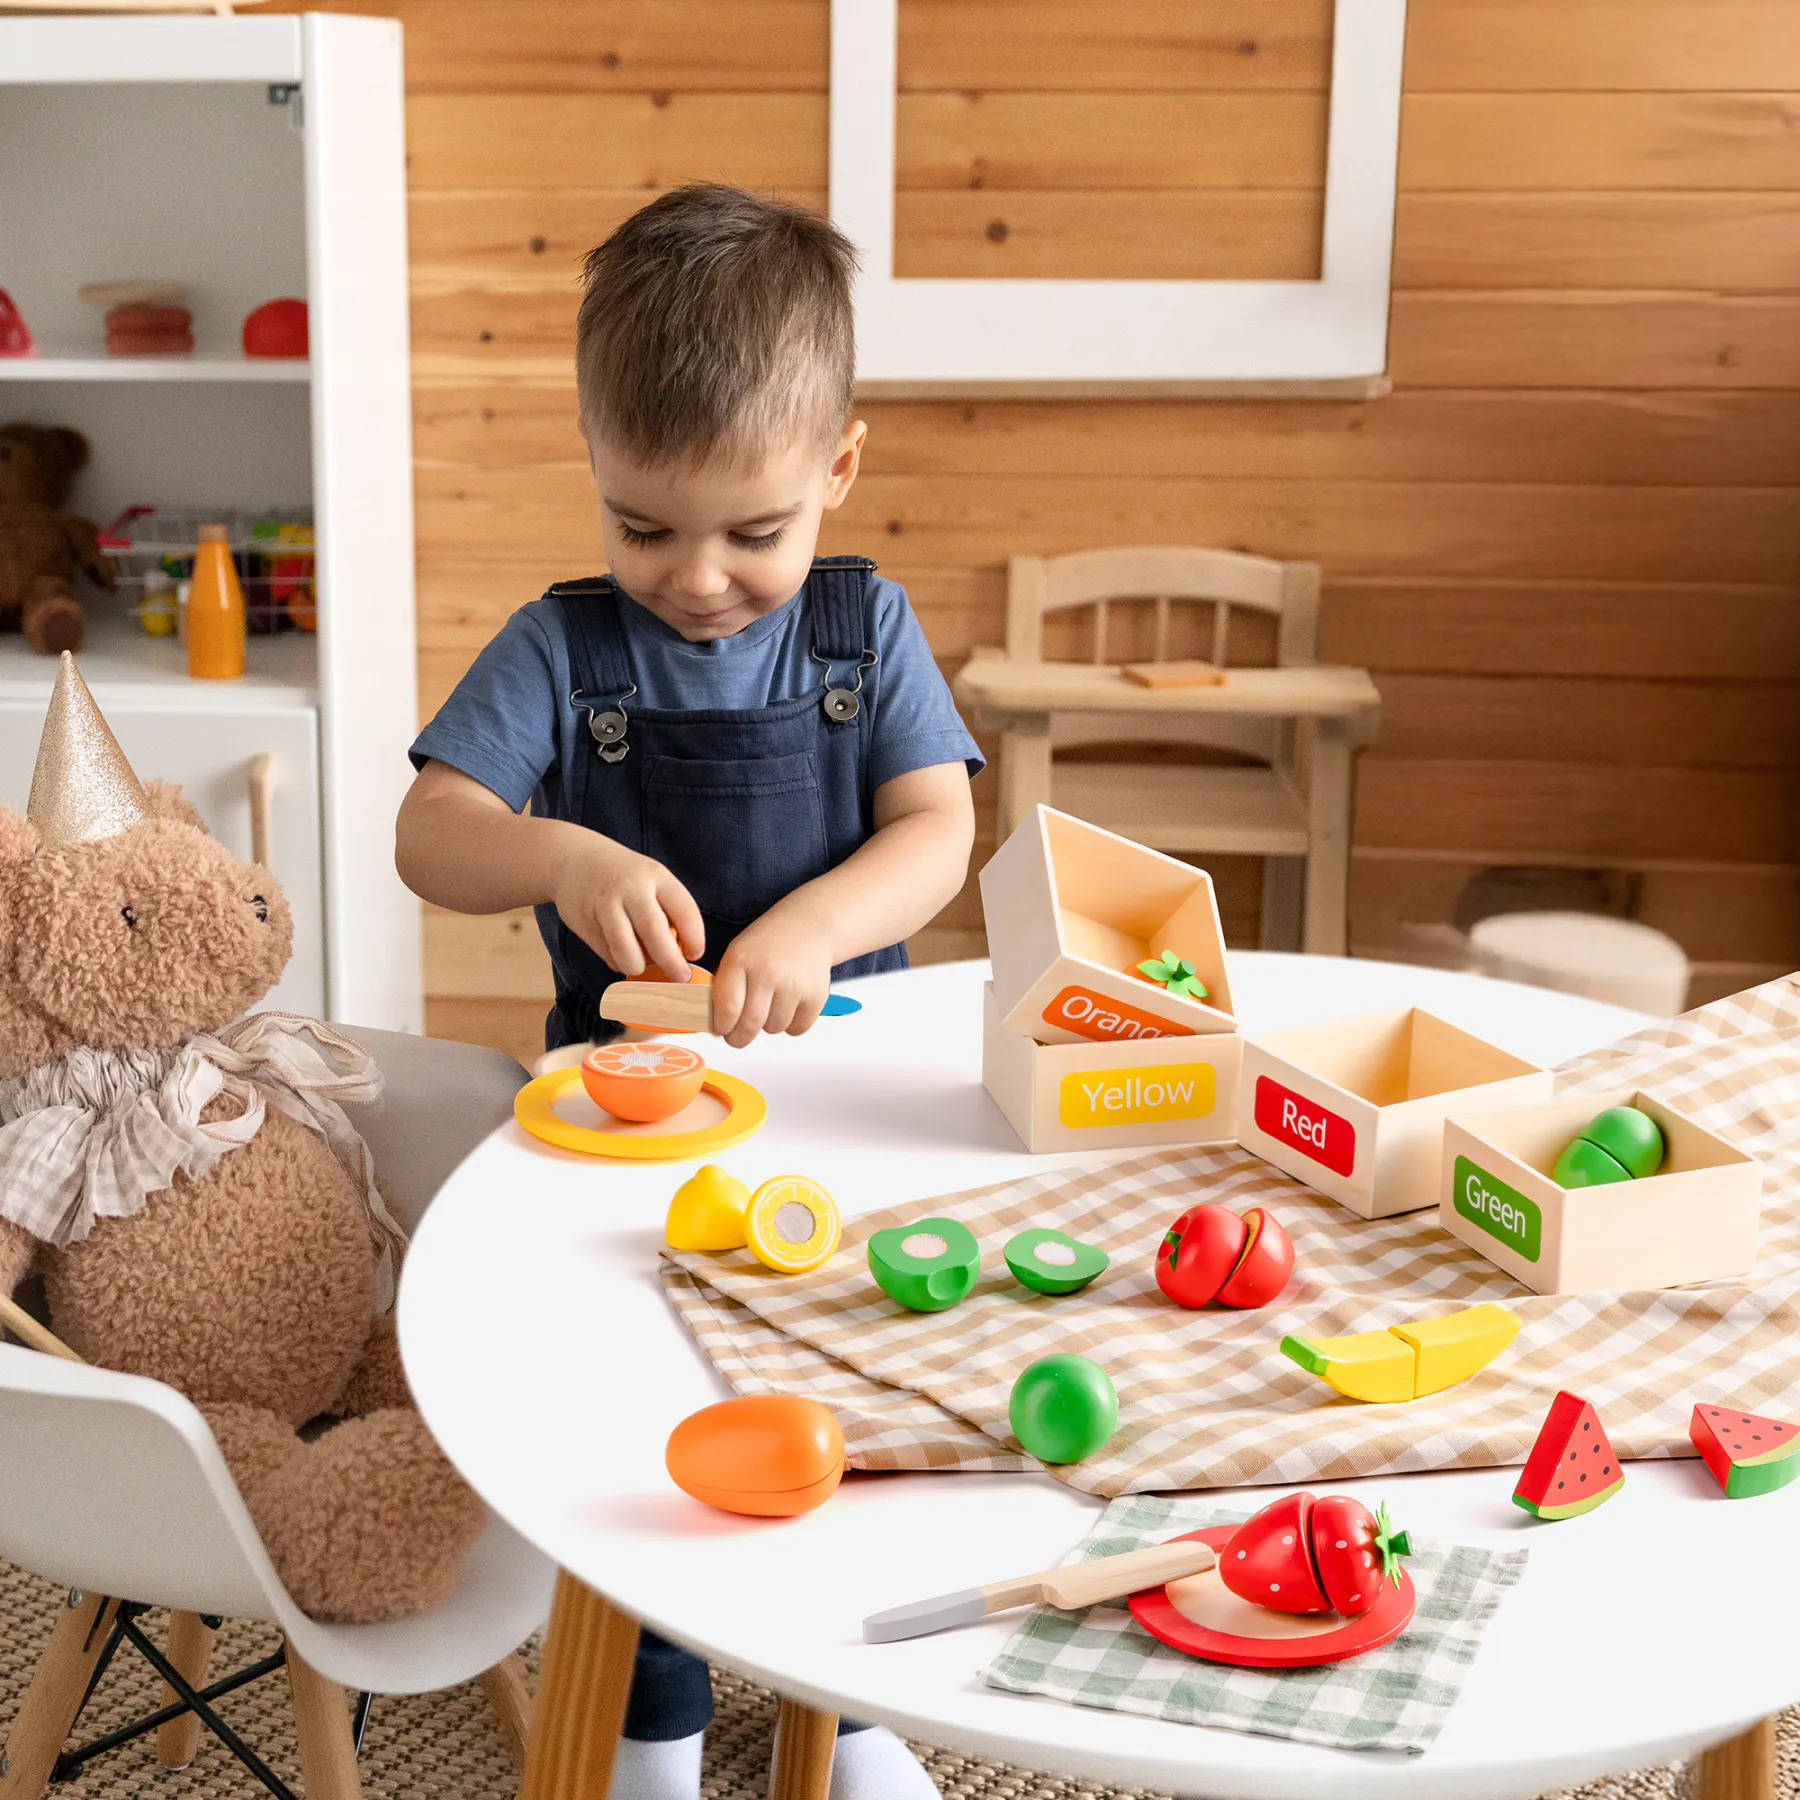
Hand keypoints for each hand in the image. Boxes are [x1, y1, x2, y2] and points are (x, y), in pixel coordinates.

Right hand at [551, 835, 703, 979]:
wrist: (574, 859)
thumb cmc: (624, 876)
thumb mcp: (652, 879)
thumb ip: (668, 910)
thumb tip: (682, 954)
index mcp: (657, 876)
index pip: (685, 911)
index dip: (695, 939)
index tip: (695, 955)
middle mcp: (631, 889)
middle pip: (655, 932)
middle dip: (671, 962)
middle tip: (680, 977)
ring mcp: (606, 905)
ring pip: (626, 949)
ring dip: (638, 966)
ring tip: (642, 967)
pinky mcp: (585, 923)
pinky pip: (607, 953)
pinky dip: (619, 961)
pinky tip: (621, 953)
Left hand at [712, 910, 832, 1046]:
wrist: (809, 927)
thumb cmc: (768, 945)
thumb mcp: (738, 954)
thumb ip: (725, 986)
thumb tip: (717, 1025)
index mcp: (741, 960)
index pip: (727, 1008)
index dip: (722, 1027)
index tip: (722, 1030)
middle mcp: (768, 972)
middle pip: (750, 1025)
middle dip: (740, 1038)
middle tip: (738, 1037)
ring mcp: (794, 985)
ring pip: (773, 1029)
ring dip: (768, 1025)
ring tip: (770, 1005)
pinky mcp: (816, 996)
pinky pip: (796, 1029)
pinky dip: (791, 1024)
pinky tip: (789, 1004)